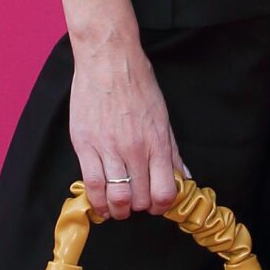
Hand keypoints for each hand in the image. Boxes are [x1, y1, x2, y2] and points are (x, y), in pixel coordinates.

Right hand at [69, 28, 191, 220]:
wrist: (108, 59)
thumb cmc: (137, 82)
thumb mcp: (163, 114)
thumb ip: (172, 149)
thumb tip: (184, 175)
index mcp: (157, 141)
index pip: (165, 192)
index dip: (162, 206)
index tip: (157, 205)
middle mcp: (135, 148)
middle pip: (140, 199)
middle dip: (140, 208)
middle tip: (136, 202)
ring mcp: (109, 148)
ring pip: (116, 198)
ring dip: (119, 211)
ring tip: (119, 209)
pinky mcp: (85, 145)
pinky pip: (92, 185)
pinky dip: (97, 202)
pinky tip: (101, 204)